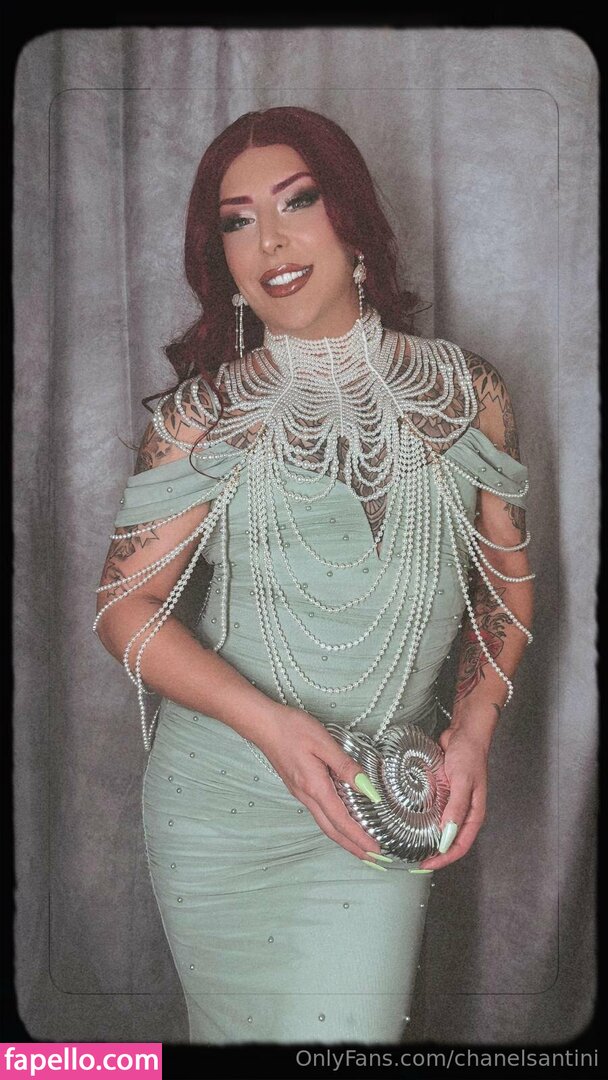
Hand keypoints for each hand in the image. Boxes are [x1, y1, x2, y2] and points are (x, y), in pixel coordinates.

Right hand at [253, 706, 384, 862]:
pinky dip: (333, 824)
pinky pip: (319, 813)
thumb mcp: (323, 743)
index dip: (360, 838)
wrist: (263, 724)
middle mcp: (307, 796)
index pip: (342, 821)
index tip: (375, 851)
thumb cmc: (292, 729)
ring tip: (359, 845)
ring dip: (343, 838)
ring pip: (324, 823)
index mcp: (315, 787)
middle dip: (352, 847)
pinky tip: (340, 821)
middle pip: (332, 830)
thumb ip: (346, 766)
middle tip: (372, 860)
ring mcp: (300, 793)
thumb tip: (367, 788)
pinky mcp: (298, 787)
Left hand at [418, 726, 489, 870]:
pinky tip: (408, 821)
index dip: (443, 858)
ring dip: (426, 837)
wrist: (464, 733)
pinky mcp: (443, 793)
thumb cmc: (468, 755)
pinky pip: (432, 812)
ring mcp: (452, 803)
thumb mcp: (463, 781)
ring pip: (439, 828)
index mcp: (473, 814)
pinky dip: (422, 819)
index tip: (425, 865)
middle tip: (413, 859)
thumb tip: (446, 835)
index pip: (460, 845)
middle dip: (434, 853)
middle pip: (449, 841)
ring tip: (408, 845)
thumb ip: (456, 807)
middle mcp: (463, 812)